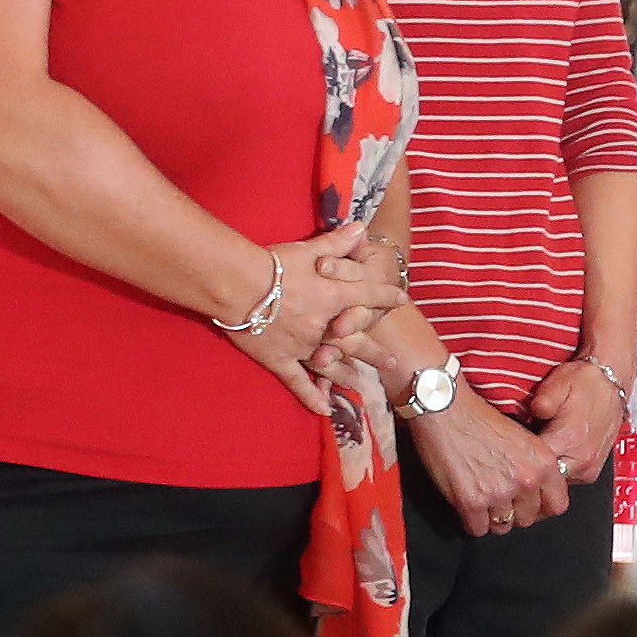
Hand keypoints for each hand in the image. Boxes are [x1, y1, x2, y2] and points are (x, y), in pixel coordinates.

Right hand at [232, 229, 408, 413]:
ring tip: (362, 383)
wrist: (234, 283)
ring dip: (349, 374)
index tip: (401, 300)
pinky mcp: (280, 359)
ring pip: (333, 365)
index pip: (369, 296)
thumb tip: (362, 227)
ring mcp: (304, 346)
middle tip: (393, 363)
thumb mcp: (307, 249)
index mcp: (334, 297)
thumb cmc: (270, 263)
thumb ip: (336, 242)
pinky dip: (311, 396)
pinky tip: (324, 409)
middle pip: (357, 343)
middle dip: (376, 353)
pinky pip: (299, 382)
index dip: (386, 297)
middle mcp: (325, 326)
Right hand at [411, 392, 572, 534]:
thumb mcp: (524, 439)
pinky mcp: (471, 501)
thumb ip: (536, 467)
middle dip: (515, 513)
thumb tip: (537, 494)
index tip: (531, 505)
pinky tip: (469, 506)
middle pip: (528, 519)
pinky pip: (478, 529)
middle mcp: (526, 480)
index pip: (557, 505)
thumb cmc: (480, 418)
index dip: (543, 508)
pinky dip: (473, 522)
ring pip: (504, 526)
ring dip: (494, 518)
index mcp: (543, 463)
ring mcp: (499, 492)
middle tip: (501, 502)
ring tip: (484, 502)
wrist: (446, 409)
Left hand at [525, 356, 630, 485]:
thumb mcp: (558, 383)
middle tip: (517, 448)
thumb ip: (541, 402)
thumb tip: (529, 414)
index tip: (507, 445)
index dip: (515, 454)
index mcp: (570, 439)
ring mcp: (588, 469)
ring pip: (553, 481)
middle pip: (542, 477)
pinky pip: (565, 478)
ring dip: (542, 469)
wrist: (611, 384)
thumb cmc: (585, 382)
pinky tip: (549, 452)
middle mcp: (582, 459)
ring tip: (535, 448)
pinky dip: (555, 469)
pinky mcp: (591, 472)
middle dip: (528, 465)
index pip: (531, 462)